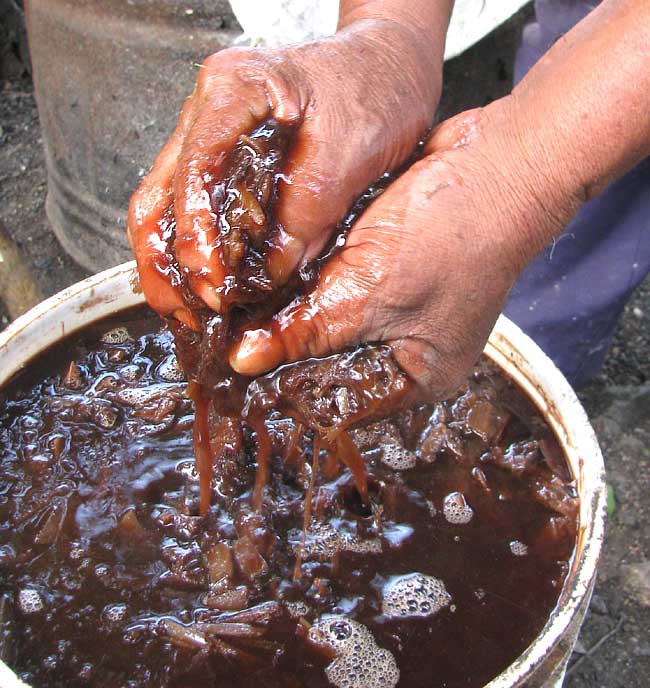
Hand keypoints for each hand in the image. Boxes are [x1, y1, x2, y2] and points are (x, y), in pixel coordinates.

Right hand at [127, 20, 442, 323]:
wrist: (388, 68)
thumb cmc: (376, 89)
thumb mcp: (350, 150)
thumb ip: (308, 209)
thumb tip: (272, 271)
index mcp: (235, 89)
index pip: (195, 168)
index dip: (195, 234)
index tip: (213, 284)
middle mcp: (209, 110)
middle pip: (158, 193)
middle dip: (167, 262)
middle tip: (193, 313)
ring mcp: (211, 135)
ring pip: (165, 206)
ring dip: (172, 265)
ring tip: (193, 313)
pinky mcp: (226, 161)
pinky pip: (193, 211)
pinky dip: (194, 253)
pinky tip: (207, 286)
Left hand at [229, 100, 580, 398]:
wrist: (500, 161)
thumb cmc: (455, 236)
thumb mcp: (370, 294)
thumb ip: (305, 330)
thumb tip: (245, 361)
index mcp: (416, 376)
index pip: (338, 400)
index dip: (288, 389)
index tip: (242, 377)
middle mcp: (406, 347)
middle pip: (329, 361)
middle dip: (286, 345)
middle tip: (233, 337)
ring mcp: (397, 306)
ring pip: (328, 319)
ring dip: (293, 309)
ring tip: (241, 308)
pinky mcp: (387, 269)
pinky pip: (338, 285)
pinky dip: (310, 280)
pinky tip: (272, 276)